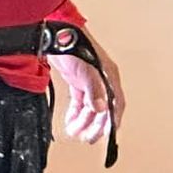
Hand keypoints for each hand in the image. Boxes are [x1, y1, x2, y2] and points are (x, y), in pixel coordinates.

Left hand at [48, 29, 124, 144]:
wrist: (56, 34)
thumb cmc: (73, 45)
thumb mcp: (85, 71)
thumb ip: (93, 91)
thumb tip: (100, 109)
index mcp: (109, 77)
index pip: (116, 103)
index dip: (113, 120)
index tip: (109, 134)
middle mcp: (102, 80)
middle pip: (103, 108)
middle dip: (96, 125)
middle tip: (89, 138)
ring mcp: (90, 81)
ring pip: (90, 107)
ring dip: (83, 121)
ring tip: (76, 132)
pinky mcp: (77, 81)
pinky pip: (79, 102)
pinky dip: (75, 113)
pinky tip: (70, 122)